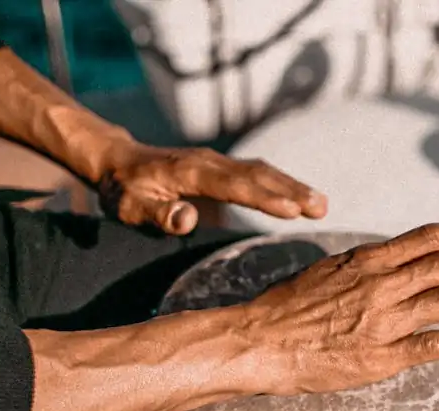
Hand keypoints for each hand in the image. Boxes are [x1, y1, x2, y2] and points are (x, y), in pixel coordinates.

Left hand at [96, 140, 326, 234]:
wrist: (118, 161)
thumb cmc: (123, 190)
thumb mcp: (131, 208)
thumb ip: (159, 215)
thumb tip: (189, 220)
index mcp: (190, 172)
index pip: (234, 186)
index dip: (263, 198)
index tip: (291, 211)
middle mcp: (209, 161)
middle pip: (257, 174)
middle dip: (290, 190)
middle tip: (320, 208)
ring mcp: (217, 162)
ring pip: (261, 171)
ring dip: (292, 186)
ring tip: (320, 205)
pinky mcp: (221, 167)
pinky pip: (255, 173)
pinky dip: (280, 183)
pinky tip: (298, 197)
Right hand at [240, 219, 438, 395]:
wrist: (258, 342)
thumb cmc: (286, 308)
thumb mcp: (327, 271)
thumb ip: (365, 267)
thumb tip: (394, 261)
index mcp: (366, 260)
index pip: (428, 238)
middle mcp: (379, 285)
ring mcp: (382, 321)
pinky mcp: (380, 357)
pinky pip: (431, 345)